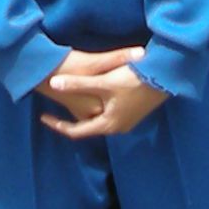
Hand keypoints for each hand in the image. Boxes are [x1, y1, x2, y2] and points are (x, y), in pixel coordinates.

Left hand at [39, 46, 161, 139]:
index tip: (43, 117)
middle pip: (88, 127)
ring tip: (70, 103)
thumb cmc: (135, 80)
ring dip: (85, 114)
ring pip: (99, 121)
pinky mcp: (133, 112)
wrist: (166, 77)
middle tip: (54, 111)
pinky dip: (97, 109)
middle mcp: (117, 128)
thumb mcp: (103, 82)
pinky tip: (93, 97)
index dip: (58, 125)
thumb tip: (53, 84)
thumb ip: (77, 84)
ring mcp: (127, 121)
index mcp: (108, 124)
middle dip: (71, 120)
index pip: (76, 131)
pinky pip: (109, 115)